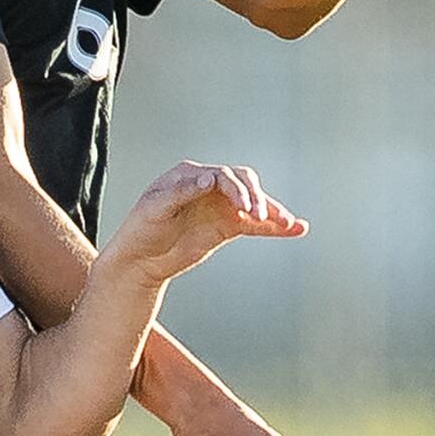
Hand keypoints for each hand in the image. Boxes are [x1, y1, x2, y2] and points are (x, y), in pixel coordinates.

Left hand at [107, 161, 308, 287]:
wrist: (140, 260)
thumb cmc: (140, 229)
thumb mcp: (155, 209)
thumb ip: (182, 192)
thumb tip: (210, 177)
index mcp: (189, 175)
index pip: (222, 175)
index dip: (236, 189)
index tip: (243, 207)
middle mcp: (208, 186)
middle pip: (243, 183)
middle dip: (255, 197)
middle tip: (260, 216)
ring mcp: (219, 206)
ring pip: (253, 203)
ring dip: (272, 211)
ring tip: (290, 223)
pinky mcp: (226, 226)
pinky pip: (255, 224)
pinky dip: (274, 226)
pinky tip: (295, 229)